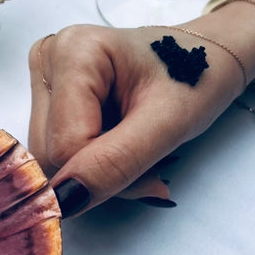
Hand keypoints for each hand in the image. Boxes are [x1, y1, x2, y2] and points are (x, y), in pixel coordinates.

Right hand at [28, 24, 248, 214]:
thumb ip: (116, 162)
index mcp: (73, 52)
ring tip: (134, 141)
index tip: (152, 161)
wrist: (210, 59)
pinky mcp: (48, 96)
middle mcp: (48, 58)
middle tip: (146, 153)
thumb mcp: (168, 125)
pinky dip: (90, 161)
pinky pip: (55, 152)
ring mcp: (44, 77)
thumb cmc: (196, 79)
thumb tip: (64, 202)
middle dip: (99, 172)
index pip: (63, 146)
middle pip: (50, 154)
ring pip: (50, 159)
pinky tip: (117, 139)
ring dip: (96, 169)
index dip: (105, 169)